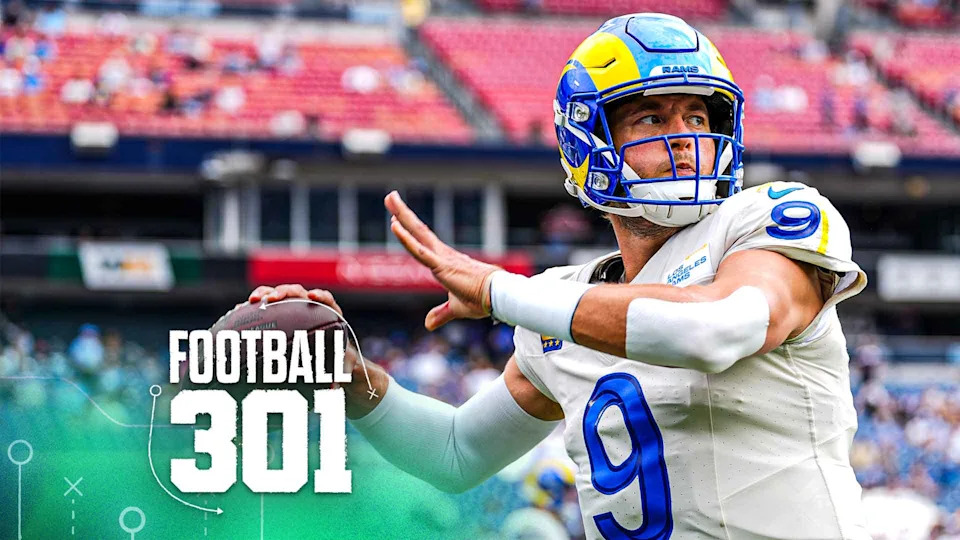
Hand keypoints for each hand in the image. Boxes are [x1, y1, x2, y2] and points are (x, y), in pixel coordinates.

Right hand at [247, 284, 363, 393]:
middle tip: (272, 299)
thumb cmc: (337, 359)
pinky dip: (254, 307)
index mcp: (329, 314)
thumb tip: (334, 387)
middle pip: (297, 292)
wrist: (329, 356)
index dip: (320, 296)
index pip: (326, 300)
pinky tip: (239, 311)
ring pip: (278, 295)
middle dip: (284, 292)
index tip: (312, 297)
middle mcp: (309, 306)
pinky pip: (266, 305)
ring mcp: (293, 307)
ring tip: (253, 300)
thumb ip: (338, 372)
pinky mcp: (280, 311)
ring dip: (265, 294)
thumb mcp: (340, 365)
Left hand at [384, 191, 501, 329]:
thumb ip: (441, 314)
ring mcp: (441, 258)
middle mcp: (441, 254)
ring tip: (390, 198)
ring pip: (417, 233)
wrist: (498, 297)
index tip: (397, 218)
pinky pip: (420, 251)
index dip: (409, 231)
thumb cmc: (482, 299)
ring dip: (402, 215)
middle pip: (418, 229)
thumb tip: (428, 324)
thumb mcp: (456, 308)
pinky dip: (406, 239)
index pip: (422, 242)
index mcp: (444, 262)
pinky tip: (395, 225)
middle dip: (403, 213)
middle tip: (390, 196)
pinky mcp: (442, 266)